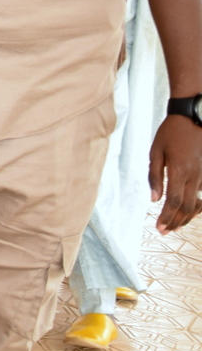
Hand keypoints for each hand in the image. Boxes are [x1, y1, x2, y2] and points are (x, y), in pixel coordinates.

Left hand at [149, 114, 201, 232]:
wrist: (193, 118)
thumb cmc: (170, 133)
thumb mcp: (156, 152)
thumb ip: (155, 177)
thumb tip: (153, 199)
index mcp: (179, 171)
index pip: (173, 202)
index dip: (166, 218)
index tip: (159, 228)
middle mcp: (194, 176)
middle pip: (186, 207)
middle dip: (175, 222)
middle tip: (164, 232)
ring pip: (196, 204)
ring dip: (185, 217)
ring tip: (173, 226)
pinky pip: (201, 195)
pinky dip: (194, 207)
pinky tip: (185, 212)